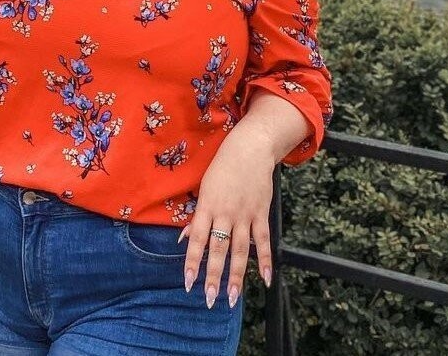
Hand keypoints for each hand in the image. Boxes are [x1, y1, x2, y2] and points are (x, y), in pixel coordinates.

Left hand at [180, 122, 277, 308]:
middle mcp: (226, 213)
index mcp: (207, 207)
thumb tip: (182, 240)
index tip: (188, 282)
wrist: (250, 148)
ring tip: (232, 298)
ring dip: (236, 276)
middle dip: (214, 276)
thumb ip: (196, 218)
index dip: (192, 262)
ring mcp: (245, 214)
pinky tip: (265, 279)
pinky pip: (263, 241)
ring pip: (240, 250)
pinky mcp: (261, 213)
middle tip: (209, 299)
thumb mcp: (204, 189)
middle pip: (218, 249)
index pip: (197, 240)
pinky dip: (265, 260)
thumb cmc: (221, 168)